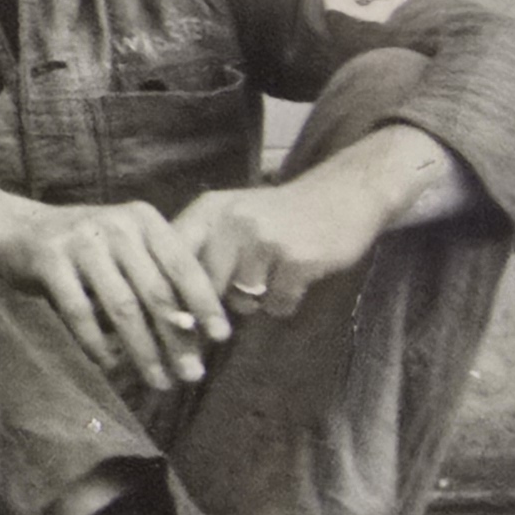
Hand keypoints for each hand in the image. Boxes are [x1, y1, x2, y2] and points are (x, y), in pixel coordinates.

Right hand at [0, 195, 236, 389]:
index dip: (204, 303)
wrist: (18, 230)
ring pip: (122, 307)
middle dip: (177, 338)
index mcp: (143, 218)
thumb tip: (194, 331)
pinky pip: (79, 312)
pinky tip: (111, 366)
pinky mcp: (49, 259)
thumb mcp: (125, 250)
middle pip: (156, 292)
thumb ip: (157, 279)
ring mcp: (80, 240)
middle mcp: (116, 224)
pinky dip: (98, 344)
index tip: (221, 337)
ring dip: (143, 350)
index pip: (183, 265)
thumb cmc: (86, 249)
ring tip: (159, 381)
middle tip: (192, 374)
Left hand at [173, 175, 389, 322]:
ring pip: (242, 300)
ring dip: (256, 301)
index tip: (176, 321)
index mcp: (209, 210)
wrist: (343, 194)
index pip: (173, 259)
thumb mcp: (231, 217)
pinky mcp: (298, 259)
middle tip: (236, 301)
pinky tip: (295, 281)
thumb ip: (200, 249)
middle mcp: (232, 220)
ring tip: (272, 277)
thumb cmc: (279, 214)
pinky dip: (285, 302)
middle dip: (216, 306)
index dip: (172, 293)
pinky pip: (278, 304)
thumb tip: (170, 305)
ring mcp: (266, 239)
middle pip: (205, 287)